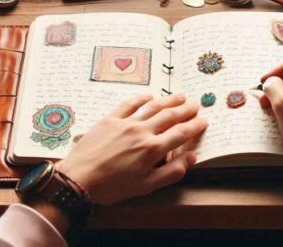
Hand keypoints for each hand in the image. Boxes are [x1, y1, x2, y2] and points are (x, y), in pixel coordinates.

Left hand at [57, 93, 206, 204]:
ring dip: (168, 100)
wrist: (79, 178)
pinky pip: (129, 104)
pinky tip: (149, 97)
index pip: (180, 133)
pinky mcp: (110, 119)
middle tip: (195, 105)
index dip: (194, 126)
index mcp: (153, 149)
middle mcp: (142, 131)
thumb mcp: (146, 187)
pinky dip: (142, 99)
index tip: (203, 121)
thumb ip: (171, 172)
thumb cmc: (112, 187)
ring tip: (179, 96)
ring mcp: (126, 123)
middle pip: (170, 116)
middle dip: (185, 110)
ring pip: (152, 107)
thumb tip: (191, 157)